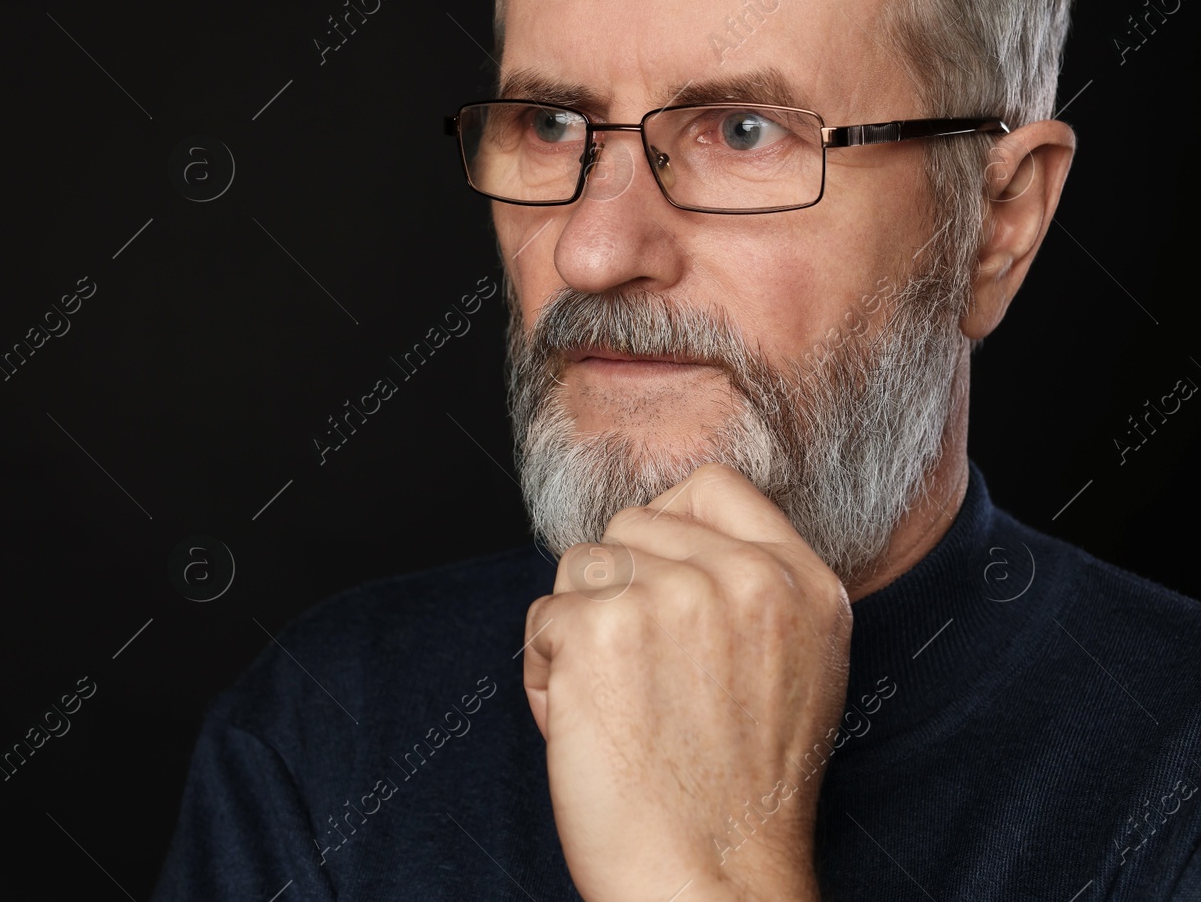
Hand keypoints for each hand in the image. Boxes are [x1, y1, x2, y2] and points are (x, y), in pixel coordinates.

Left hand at [523, 463, 851, 901]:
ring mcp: (671, 597)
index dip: (668, 527)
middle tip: (646, 680)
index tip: (659, 586)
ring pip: (581, 568)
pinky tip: (588, 730)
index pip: (713, 486)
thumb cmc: (738, 796)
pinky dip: (547, 676)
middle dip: (619, 593)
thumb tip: (670, 532)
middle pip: (632, 526)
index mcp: (804, 584)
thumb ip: (751, 588)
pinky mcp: (600, 629)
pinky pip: (542, 620)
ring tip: (620, 708)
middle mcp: (744, 578)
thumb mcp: (795, 670)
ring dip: (580, 634)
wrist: (708, 883)